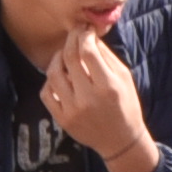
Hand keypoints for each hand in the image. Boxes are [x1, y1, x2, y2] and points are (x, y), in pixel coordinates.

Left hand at [37, 20, 159, 171]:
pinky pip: (46, 93)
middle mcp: (89, 98)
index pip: (88, 51)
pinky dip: (50, 81)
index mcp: (108, 87)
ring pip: (53, 73)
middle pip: (69, 58)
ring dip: (57, 58)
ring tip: (65, 54)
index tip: (85, 30)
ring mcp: (73, 110)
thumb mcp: (124, 78)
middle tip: (73, 35)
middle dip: (70, 40)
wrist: (120, 141)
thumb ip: (106, 55)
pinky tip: (60, 77)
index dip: (84, 35)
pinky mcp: (62, 120)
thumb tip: (89, 35)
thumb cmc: (125, 105)